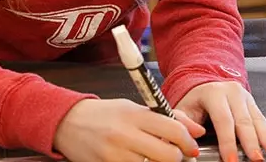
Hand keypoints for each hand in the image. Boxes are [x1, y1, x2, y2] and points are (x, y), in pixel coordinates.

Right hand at [53, 98, 202, 161]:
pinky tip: (140, 160)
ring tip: (154, 157)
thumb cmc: (105, 114)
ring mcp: (114, 154)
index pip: (174, 130)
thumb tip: (197, 131)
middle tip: (175, 156)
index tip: (192, 148)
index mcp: (135, 114)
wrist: (68, 123)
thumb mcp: (136, 108)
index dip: (189, 143)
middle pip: (168, 155)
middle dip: (177, 158)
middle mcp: (125, 134)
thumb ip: (169, 118)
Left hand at [175, 82, 265, 161]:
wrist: (204, 87)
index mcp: (214, 93)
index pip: (223, 120)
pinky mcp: (253, 103)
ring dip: (265, 138)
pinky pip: (263, 119)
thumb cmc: (194, 103)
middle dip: (251, 142)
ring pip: (257, 119)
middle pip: (244, 121)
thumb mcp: (183, 109)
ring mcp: (245, 97)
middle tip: (256, 159)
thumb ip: (184, 122)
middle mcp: (232, 92)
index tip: (231, 160)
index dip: (228, 142)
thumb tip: (196, 134)